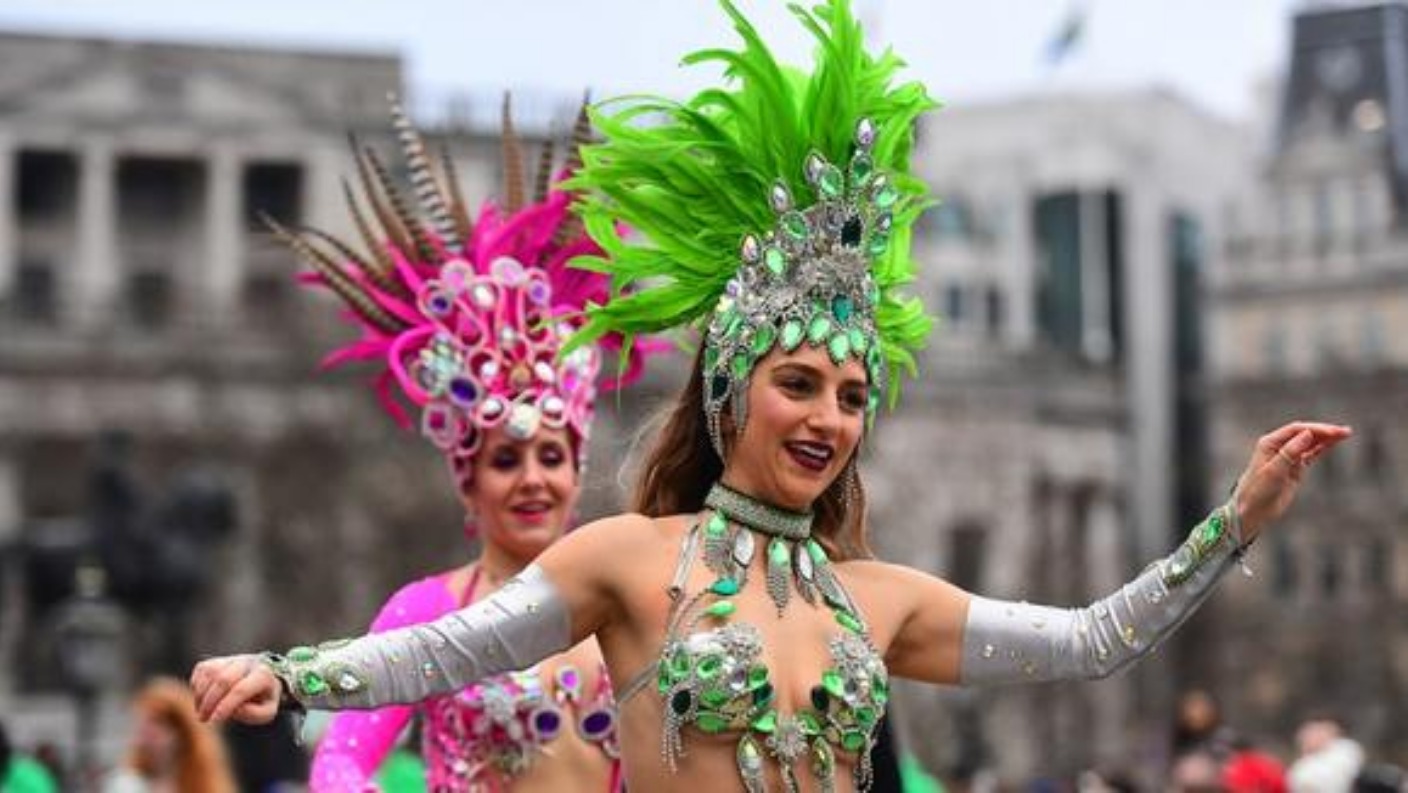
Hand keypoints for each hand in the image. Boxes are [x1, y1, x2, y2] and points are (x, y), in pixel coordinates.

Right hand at [190, 654, 281, 723]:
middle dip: (210, 702)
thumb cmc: (262, 699)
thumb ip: (255, 714)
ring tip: (202, 712)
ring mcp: (232, 659)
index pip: (241, 690)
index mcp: (263, 675)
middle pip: (223, 679)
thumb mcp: (267, 711)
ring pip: (210, 672)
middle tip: (204, 719)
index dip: (225, 706)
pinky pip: (202, 669)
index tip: (214, 720)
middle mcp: (248, 662)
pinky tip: (201, 700)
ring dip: (201, 695)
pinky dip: (197, 687)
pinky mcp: (217, 659)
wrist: (261, 678)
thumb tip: (235, 709)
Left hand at [1233, 421, 1351, 540]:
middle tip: (1345, 431)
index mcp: (1269, 443)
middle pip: (1305, 434)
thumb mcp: (1274, 471)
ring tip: (1345, 434)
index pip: (1296, 430)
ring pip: (1310, 443)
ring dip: (1327, 438)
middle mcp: (1278, 447)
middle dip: (1325, 431)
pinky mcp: (1295, 468)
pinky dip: (1323, 448)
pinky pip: (1311, 455)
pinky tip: (1334, 443)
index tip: (1333, 432)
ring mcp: (1288, 457)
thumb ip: (1290, 452)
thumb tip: (1307, 433)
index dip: (1315, 429)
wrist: (1254, 510)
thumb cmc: (1257, 490)